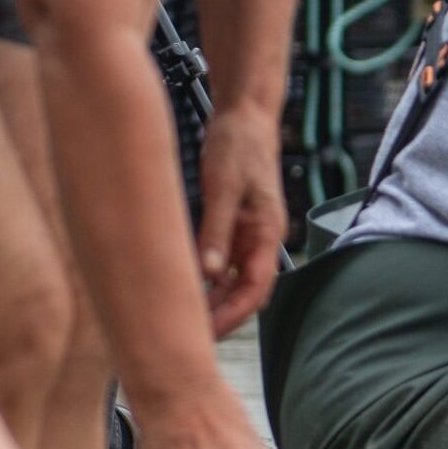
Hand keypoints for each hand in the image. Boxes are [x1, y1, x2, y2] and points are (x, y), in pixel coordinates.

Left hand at [197, 104, 286, 335]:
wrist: (245, 114)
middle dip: (220, 315)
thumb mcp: (225, 188)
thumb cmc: (239, 145)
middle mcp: (262, 238)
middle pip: (246, 290)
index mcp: (268, 232)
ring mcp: (249, 232)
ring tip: (179, 315)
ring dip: (210, 298)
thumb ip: (217, 231)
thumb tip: (209, 273)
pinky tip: (181, 282)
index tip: (206, 334)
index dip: (233, 316)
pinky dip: (204, 276)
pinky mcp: (234, 223)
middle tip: (185, 334)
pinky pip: (221, 259)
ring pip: (232, 278)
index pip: (256, 289)